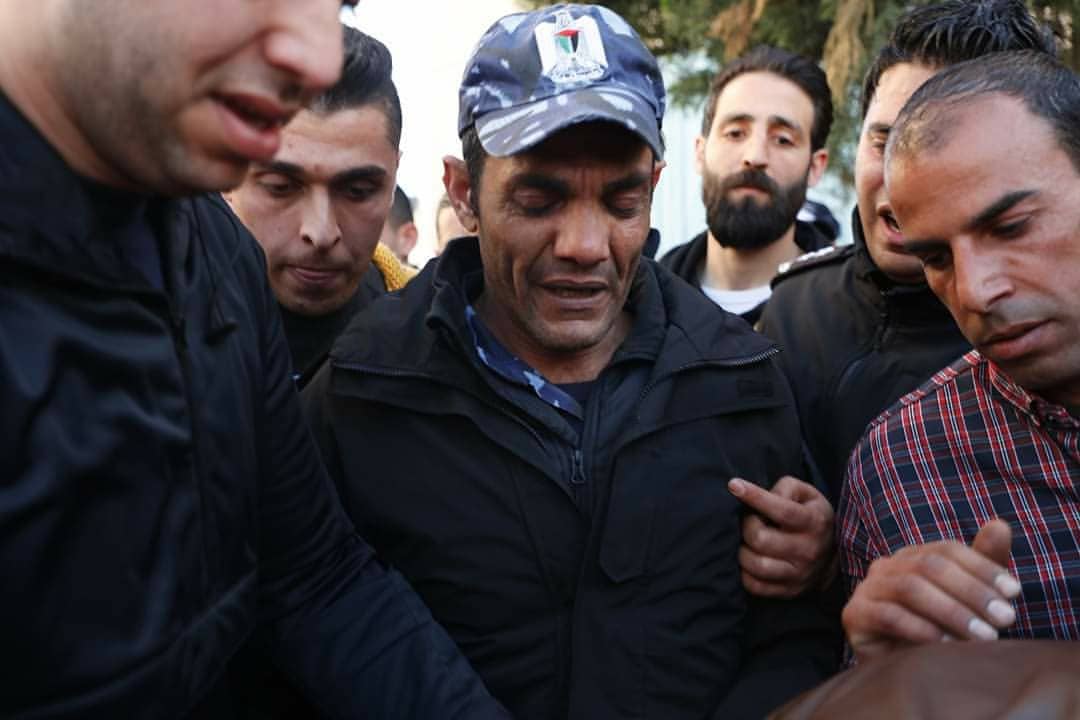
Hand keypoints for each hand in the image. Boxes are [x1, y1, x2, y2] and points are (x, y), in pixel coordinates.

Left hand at [728, 475, 835, 597]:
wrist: (833, 554)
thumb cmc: (810, 515)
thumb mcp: (806, 494)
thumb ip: (785, 489)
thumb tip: (762, 496)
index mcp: (814, 522)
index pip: (782, 510)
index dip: (755, 497)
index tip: (734, 486)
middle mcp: (809, 550)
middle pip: (761, 540)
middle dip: (746, 526)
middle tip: (748, 521)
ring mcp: (800, 574)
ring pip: (756, 565)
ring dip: (742, 551)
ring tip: (745, 541)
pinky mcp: (789, 590)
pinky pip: (755, 586)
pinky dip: (743, 572)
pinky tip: (746, 558)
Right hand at [842, 519, 1019, 663]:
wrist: (903, 671)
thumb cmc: (941, 632)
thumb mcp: (969, 599)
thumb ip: (983, 562)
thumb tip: (1000, 524)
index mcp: (912, 557)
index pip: (947, 550)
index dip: (982, 567)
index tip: (1014, 591)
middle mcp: (886, 566)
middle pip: (929, 566)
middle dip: (972, 591)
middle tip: (1005, 618)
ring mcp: (866, 588)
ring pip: (910, 588)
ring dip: (952, 611)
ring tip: (984, 636)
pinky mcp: (854, 615)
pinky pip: (888, 616)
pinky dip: (922, 629)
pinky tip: (948, 645)